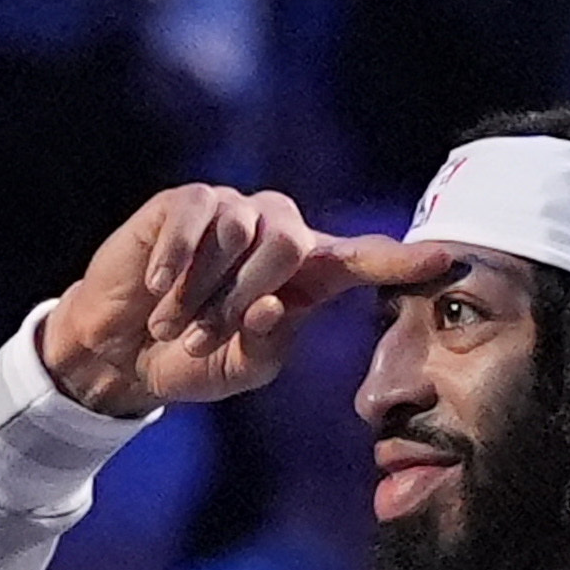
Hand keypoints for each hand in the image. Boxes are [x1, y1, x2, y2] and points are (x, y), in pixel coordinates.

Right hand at [38, 184, 450, 418]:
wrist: (124, 350)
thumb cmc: (192, 357)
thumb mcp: (242, 367)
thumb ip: (269, 343)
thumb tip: (274, 304)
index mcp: (307, 277)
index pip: (364, 261)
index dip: (402, 261)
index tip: (446, 259)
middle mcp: (279, 233)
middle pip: (291, 245)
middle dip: (245, 297)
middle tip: (206, 333)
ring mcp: (233, 211)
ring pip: (240, 234)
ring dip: (203, 290)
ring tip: (175, 318)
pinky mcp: (187, 202)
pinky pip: (195, 219)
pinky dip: (175, 263)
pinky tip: (156, 288)